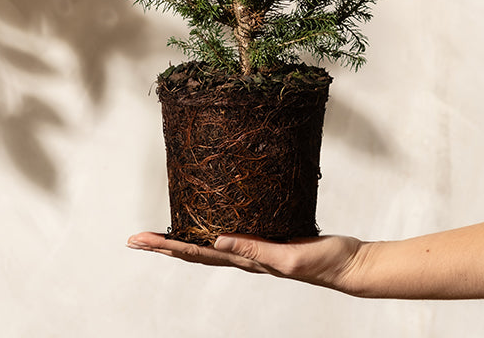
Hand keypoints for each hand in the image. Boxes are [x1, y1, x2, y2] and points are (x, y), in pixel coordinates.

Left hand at [126, 231, 372, 295]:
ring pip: (209, 242)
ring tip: (161, 233)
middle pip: (194, 249)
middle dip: (164, 244)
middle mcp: (243, 255)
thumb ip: (255, 251)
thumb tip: (216, 241)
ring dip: (183, 238)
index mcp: (245, 260)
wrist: (349, 264)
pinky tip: (210, 219)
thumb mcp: (289, 256)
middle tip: (135, 239)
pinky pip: (232, 230)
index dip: (166, 246)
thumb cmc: (324, 262)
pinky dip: (212, 225)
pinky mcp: (268, 235)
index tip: (139, 241)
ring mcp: (254, 247)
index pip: (196, 252)